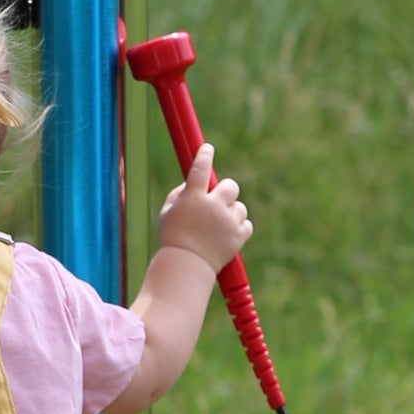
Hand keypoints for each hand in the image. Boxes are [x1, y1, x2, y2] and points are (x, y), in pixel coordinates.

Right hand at [158, 143, 252, 272]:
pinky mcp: (239, 235)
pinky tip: (226, 235)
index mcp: (193, 198)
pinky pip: (246, 224)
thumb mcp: (167, 212)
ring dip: (230, 212)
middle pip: (230, 186)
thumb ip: (179, 194)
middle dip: (225, 192)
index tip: (207, 148)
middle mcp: (213, 206)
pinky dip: (238, 228)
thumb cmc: (173, 238)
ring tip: (217, 226)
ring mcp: (227, 221)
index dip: (204, 156)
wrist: (187, 266)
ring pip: (239, 207)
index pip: (200, 169)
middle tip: (217, 202)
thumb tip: (192, 182)